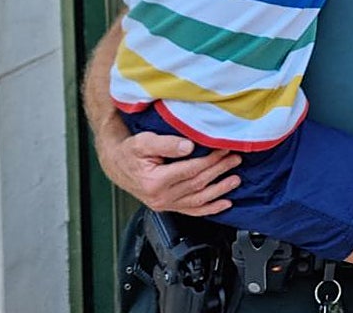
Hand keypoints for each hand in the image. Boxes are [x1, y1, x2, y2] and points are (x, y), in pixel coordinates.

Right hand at [97, 130, 241, 214]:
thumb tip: (189, 147)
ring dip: (220, 189)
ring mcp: (165, 204)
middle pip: (197, 183)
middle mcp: (161, 197)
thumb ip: (167, 144)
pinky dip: (211, 209)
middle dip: (219, 170)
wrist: (116, 164)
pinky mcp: (169, 207)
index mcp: (155, 181)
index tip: (224, 149)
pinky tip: (225, 203)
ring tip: (236, 179)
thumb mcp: (144, 142)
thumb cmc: (130, 151)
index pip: (191, 170)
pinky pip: (193, 211)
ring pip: (199, 199)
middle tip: (234, 159)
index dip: (210, 160)